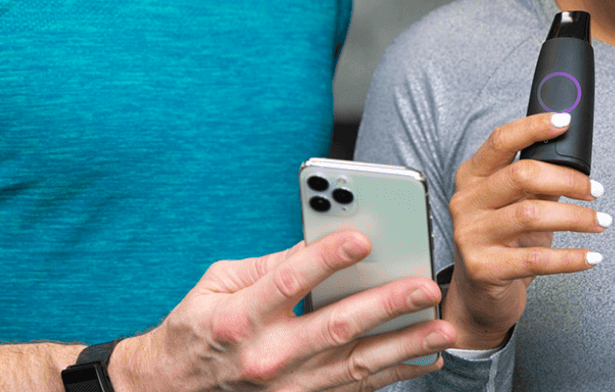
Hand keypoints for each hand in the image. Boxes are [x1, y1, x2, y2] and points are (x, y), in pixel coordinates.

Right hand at [111, 231, 454, 391]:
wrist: (172, 390)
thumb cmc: (196, 329)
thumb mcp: (216, 284)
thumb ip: (268, 264)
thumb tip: (317, 243)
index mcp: (240, 318)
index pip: (290, 282)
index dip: (327, 258)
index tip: (363, 238)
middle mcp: (267, 356)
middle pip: (336, 327)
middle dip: (386, 306)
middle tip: (424, 287)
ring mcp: (288, 387)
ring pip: (357, 365)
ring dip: (405, 346)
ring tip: (442, 328)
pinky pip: (357, 388)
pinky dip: (395, 374)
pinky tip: (426, 358)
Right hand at [444, 112, 608, 349]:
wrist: (479, 296)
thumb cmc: (501, 244)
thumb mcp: (514, 205)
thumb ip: (537, 182)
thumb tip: (576, 164)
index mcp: (472, 177)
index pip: (501, 140)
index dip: (534, 127)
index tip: (564, 122)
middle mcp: (466, 202)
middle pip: (521, 175)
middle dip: (567, 179)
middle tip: (594, 189)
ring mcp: (471, 235)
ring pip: (532, 215)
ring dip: (576, 217)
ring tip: (599, 221)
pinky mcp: (484, 268)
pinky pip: (537, 259)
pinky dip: (571, 258)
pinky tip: (590, 256)